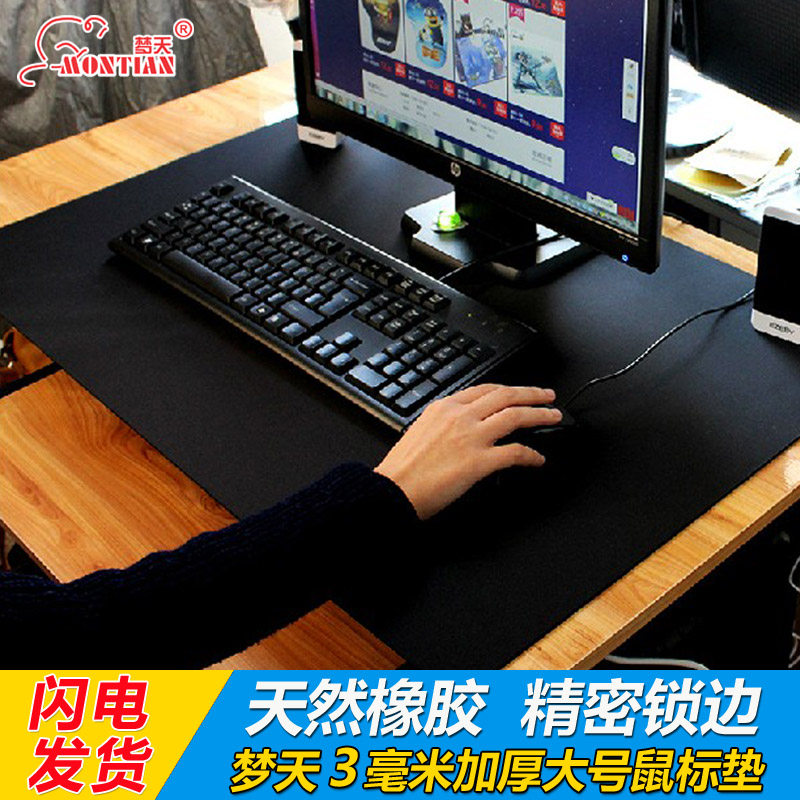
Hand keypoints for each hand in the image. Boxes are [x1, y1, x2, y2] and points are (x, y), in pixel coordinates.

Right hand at [375, 384, 560, 519]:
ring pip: (516, 417)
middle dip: (532, 394)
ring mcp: (471, 437)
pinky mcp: (479, 461)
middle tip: (547, 396)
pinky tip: (538, 459)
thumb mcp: (420, 431)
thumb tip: (463, 428)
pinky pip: (515, 453)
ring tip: (553, 417)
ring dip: (540, 415)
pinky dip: (532, 455)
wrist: (393, 490)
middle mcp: (460, 416)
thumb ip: (444, 423)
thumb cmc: (402, 469)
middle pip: (506, 396)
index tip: (519, 391)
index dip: (509, 389)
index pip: (485, 389)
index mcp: (444, 407)